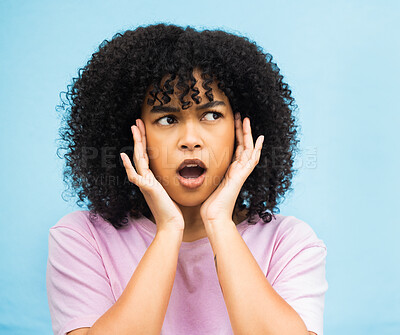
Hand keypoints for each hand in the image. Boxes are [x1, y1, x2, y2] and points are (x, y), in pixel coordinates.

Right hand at [120, 119, 184, 234]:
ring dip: (136, 143)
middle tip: (136, 122)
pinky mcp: (147, 189)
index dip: (145, 142)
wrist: (171, 224)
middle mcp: (145, 179)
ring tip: (134, 129)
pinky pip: (135, 176)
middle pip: (140, 154)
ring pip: (138, 159)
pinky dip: (128, 166)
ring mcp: (144, 183)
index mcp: (151, 178)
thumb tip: (178, 171)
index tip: (144, 129)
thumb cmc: (172, 210)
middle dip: (139, 137)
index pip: (146, 155)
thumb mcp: (171, 190)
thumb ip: (168, 180)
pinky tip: (124, 156)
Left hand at [200, 113, 263, 224]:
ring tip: (247, 120)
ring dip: (248, 134)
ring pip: (248, 149)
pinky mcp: (241, 177)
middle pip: (243, 146)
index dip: (236, 136)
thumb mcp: (206, 183)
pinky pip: (251, 160)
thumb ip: (206, 174)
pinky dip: (257, 149)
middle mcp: (237, 171)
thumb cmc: (209, 204)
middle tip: (242, 116)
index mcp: (229, 172)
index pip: (236, 150)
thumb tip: (195, 168)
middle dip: (242, 131)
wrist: (214, 216)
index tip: (234, 123)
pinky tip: (259, 139)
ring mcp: (240, 174)